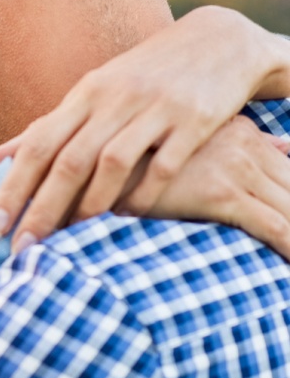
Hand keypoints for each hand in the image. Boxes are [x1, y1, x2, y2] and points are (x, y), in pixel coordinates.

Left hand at [0, 6, 289, 252]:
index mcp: (83, 96)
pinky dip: (145, 194)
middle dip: (42, 208)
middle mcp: (112, 100)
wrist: (215, 43)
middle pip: (68, 160)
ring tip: (70, 241)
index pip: (36, 146)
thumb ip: (46, 129)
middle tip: (21, 248)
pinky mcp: (194, 120)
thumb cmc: (140, 77)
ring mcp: (154, 108)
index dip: (12, 187)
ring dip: (89, 205)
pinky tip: (128, 219)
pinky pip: (165, 164)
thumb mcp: (90, 94)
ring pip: (113, 162)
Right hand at [137, 117, 289, 258]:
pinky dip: (289, 246)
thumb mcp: (197, 140)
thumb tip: (285, 145)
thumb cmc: (143, 159)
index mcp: (242, 131)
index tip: (287, 211)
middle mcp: (245, 144)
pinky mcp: (222, 194)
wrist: (106, 165)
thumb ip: (245, 141)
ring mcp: (236, 167)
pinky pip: (275, 227)